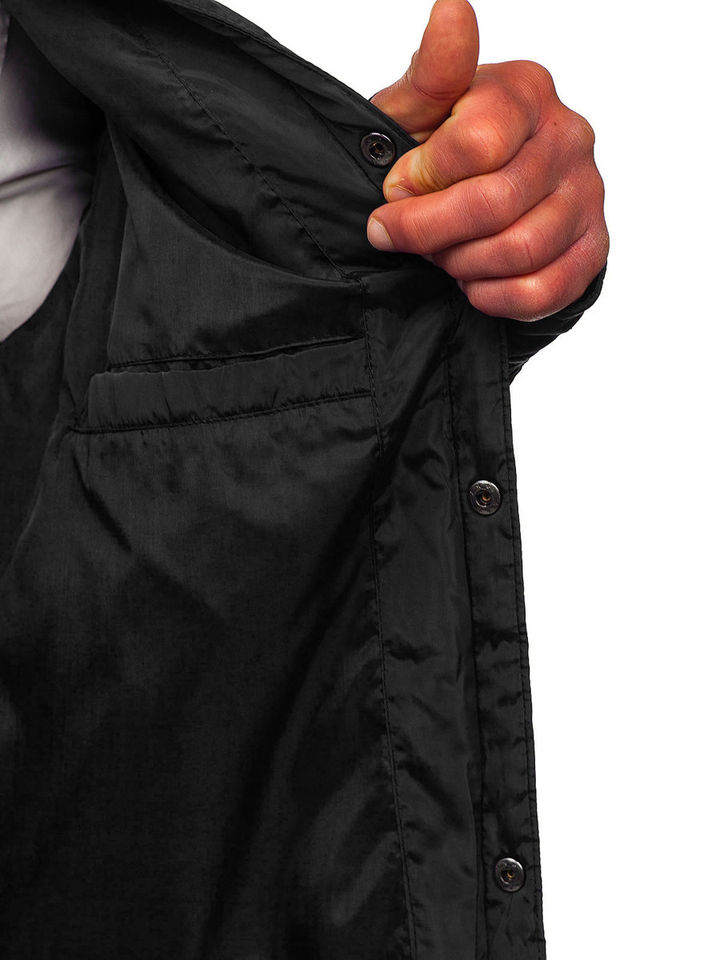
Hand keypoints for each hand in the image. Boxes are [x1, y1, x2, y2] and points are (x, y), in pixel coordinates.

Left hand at [367, 0, 608, 321]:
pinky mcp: (592, 249)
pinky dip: (494, 297)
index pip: (477, 143)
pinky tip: (472, 283)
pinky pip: (543, 291)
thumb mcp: (417, 113)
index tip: (393, 188)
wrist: (476, 203)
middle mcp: (569, 136)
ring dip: (460, 265)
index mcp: (526, 91)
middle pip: (496, 203)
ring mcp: (588, 195)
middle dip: (429, 231)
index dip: (421, 179)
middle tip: (398, 235)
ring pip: (519, 250)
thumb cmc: (436, 155)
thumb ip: (432, 75)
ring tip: (439, 255)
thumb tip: (452, 10)